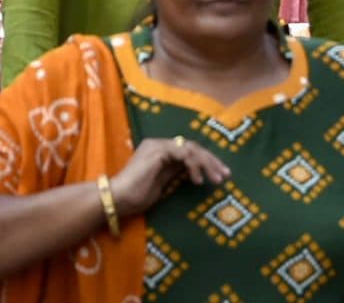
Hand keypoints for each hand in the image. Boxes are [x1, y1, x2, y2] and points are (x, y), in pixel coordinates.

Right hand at [113, 135, 229, 217]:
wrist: (118, 199)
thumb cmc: (136, 197)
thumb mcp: (162, 184)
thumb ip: (175, 173)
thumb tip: (194, 170)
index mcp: (161, 151)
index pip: (189, 151)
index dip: (206, 161)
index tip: (220, 175)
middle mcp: (160, 144)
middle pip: (193, 147)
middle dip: (212, 161)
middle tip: (225, 175)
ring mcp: (158, 146)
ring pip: (191, 148)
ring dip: (207, 164)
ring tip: (216, 179)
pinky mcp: (158, 152)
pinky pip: (183, 153)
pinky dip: (194, 165)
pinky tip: (197, 180)